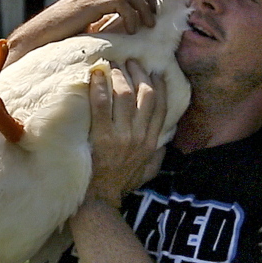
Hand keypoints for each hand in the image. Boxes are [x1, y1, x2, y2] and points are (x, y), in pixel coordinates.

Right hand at [7, 0, 156, 61]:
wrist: (33, 40)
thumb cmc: (55, 40)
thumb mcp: (82, 27)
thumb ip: (98, 21)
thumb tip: (118, 28)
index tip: (148, 10)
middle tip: (153, 16)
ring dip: (142, 6)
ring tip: (146, 25)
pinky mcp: (86, 6)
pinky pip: (118, 1)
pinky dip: (130, 15)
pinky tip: (130, 31)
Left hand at [85, 60, 167, 208]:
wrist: (99, 200)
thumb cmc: (121, 184)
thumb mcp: (148, 172)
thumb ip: (158, 156)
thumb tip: (165, 141)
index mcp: (151, 143)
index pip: (161, 107)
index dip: (159, 86)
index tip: (155, 72)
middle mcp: (140, 136)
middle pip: (145, 95)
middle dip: (139, 74)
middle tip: (131, 62)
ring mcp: (121, 136)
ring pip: (124, 96)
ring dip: (119, 76)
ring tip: (112, 65)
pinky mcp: (101, 137)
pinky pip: (100, 104)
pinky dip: (98, 86)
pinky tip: (95, 74)